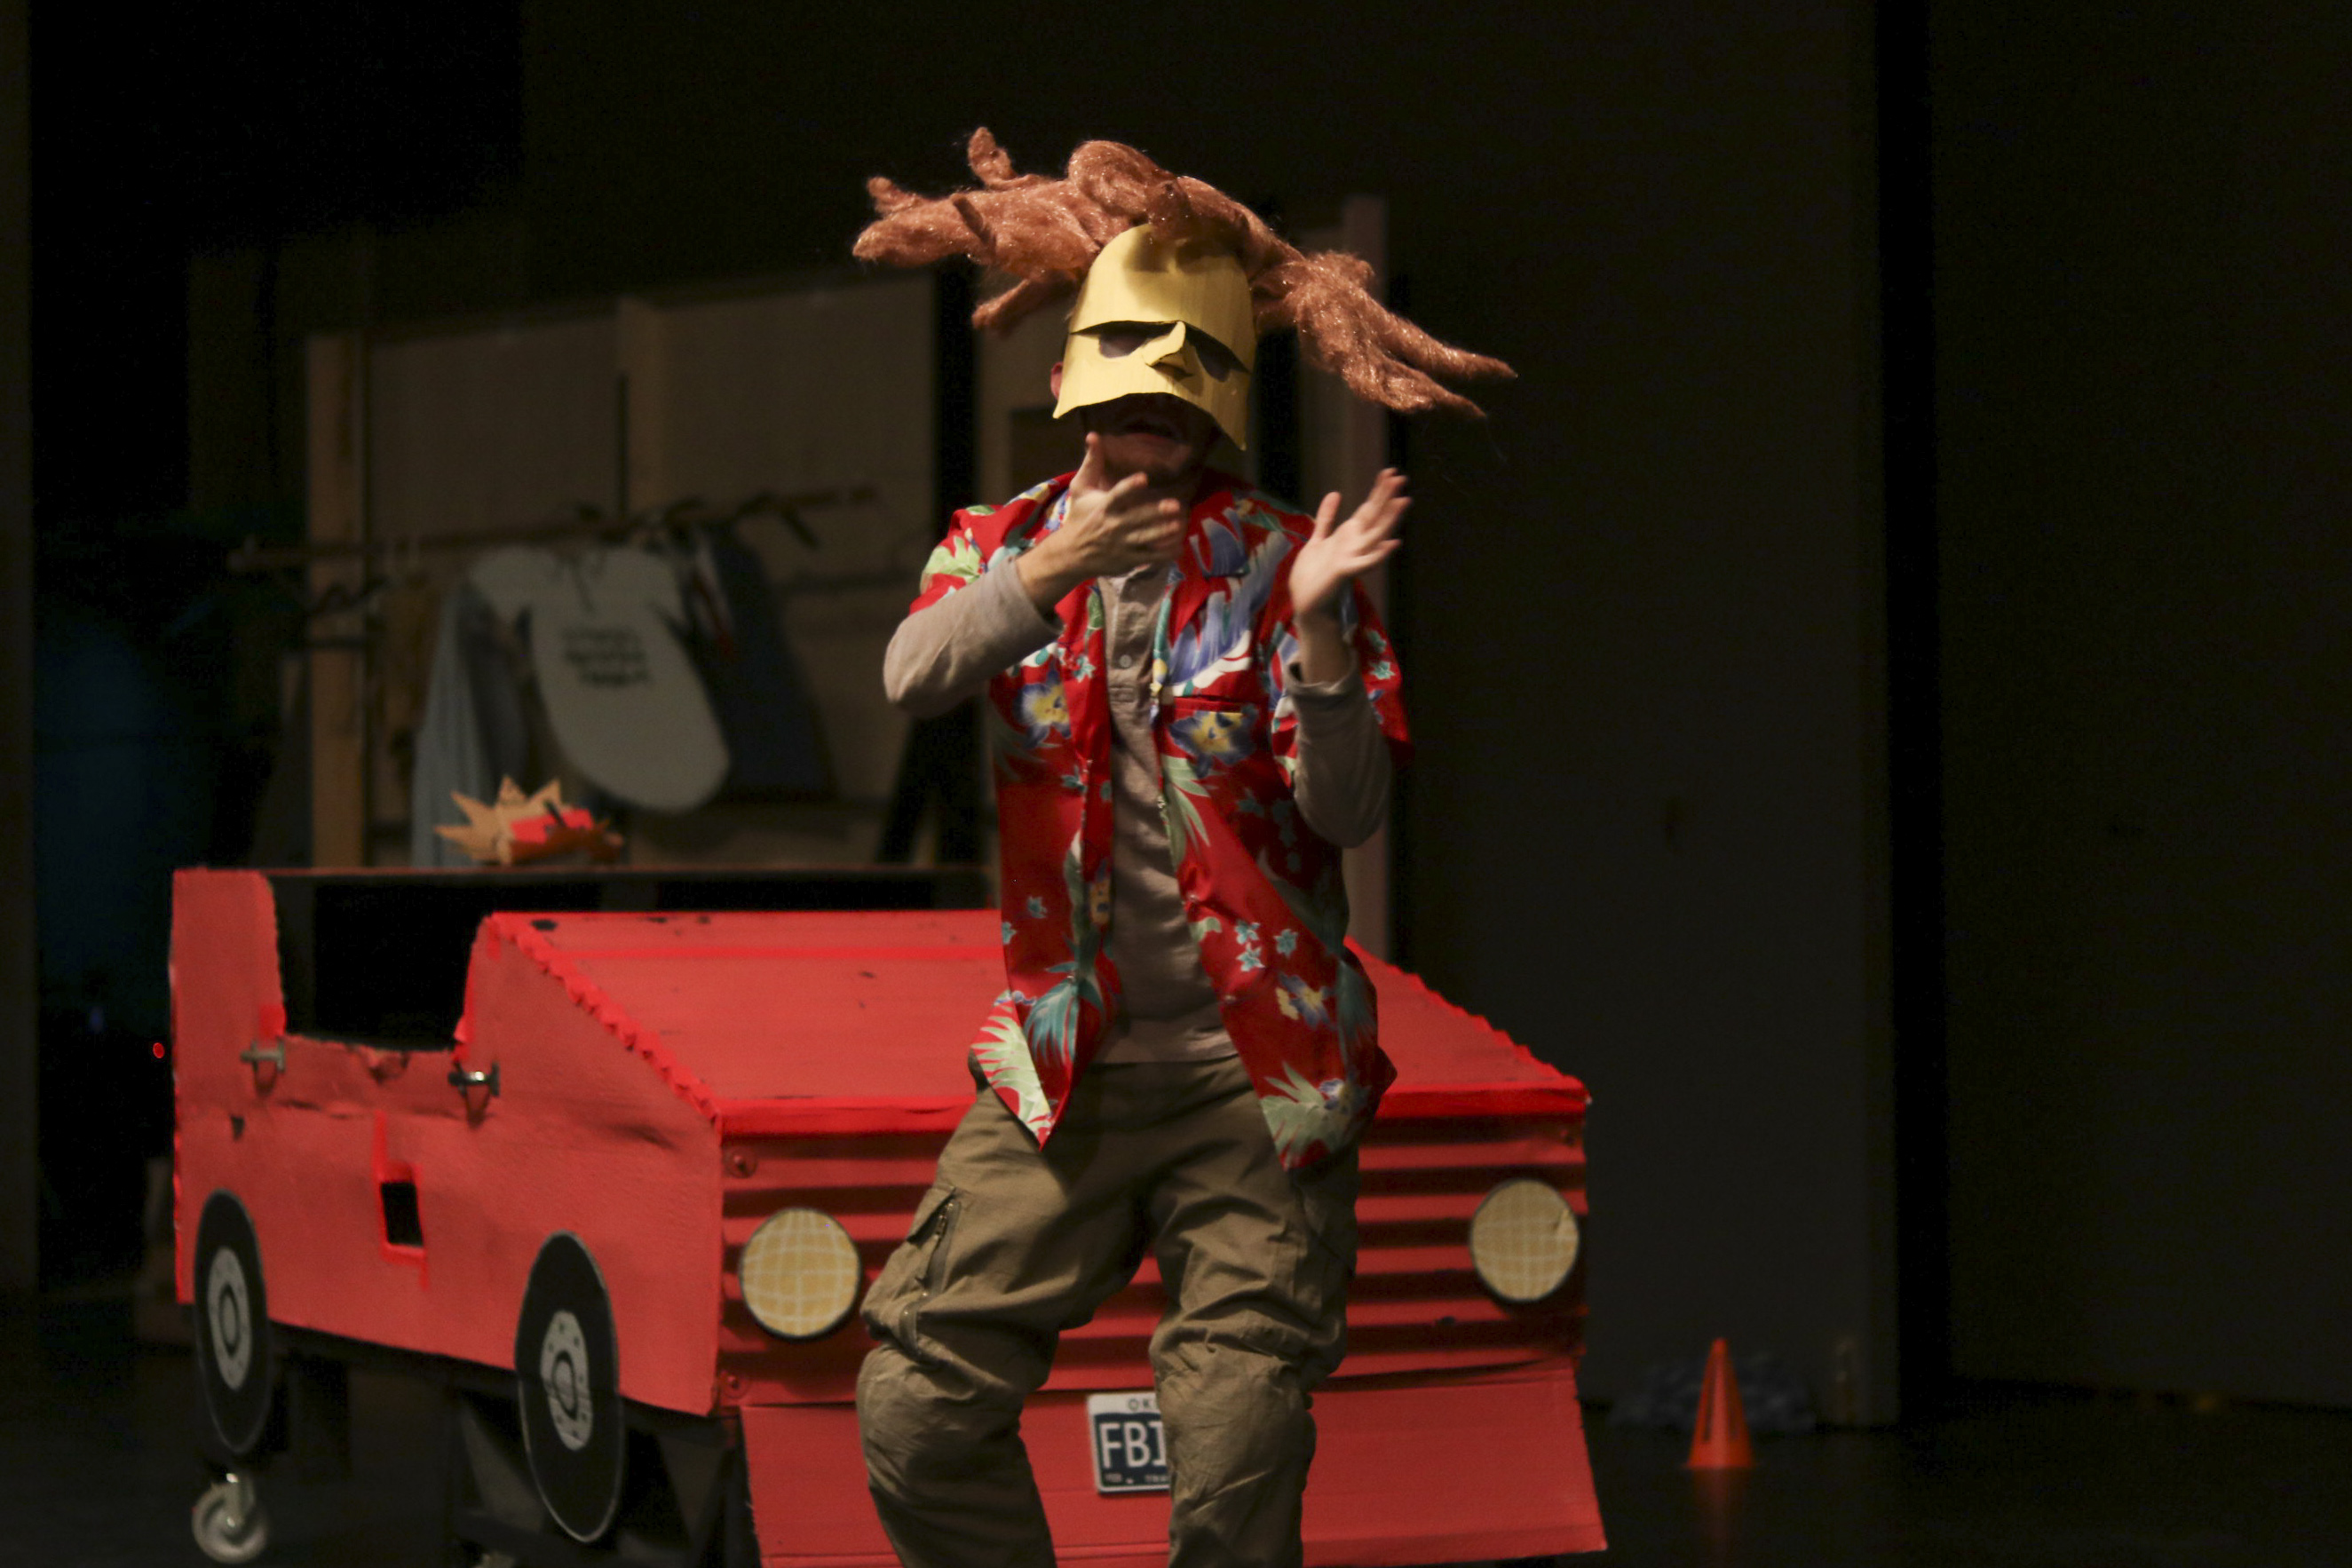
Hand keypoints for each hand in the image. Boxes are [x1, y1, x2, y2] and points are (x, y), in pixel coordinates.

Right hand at [1017, 434, 1185, 609]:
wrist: (1071, 555)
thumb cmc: (1079, 516)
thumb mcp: (1081, 488)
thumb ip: (1092, 463)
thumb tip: (1093, 434)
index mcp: (1104, 507)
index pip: (1117, 495)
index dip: (1130, 487)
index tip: (1143, 478)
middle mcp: (1114, 526)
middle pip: (1137, 519)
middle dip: (1155, 513)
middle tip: (1175, 505)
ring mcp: (1122, 545)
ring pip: (1146, 539)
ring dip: (1163, 532)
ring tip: (1180, 525)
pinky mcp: (1129, 559)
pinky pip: (1149, 557)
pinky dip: (1164, 554)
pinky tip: (1178, 547)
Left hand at [1290, 469, 1407, 626]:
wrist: (1307, 602)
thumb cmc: (1313, 575)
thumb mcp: (1318, 539)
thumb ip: (1327, 518)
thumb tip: (1336, 494)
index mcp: (1349, 536)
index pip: (1368, 509)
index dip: (1378, 491)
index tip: (1389, 472)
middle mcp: (1355, 545)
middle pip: (1375, 517)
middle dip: (1386, 498)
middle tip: (1400, 478)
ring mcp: (1353, 558)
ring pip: (1376, 535)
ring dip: (1389, 519)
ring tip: (1402, 502)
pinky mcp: (1345, 571)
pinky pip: (1365, 562)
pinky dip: (1379, 554)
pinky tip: (1393, 544)